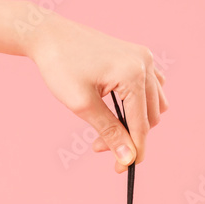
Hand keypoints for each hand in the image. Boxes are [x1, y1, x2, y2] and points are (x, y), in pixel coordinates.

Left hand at [24, 11, 167, 172]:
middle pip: (151, 117)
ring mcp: (144, 58)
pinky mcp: (139, 56)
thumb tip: (128, 158)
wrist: (48, 34)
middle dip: (130, 136)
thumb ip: (109, 132)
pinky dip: (141, 104)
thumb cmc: (60, 66)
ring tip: (106, 128)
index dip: (133, 151)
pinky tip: (119, 109)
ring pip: (155, 105)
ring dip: (137, 122)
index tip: (120, 169)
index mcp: (133, 74)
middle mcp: (145, 64)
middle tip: (98, 144)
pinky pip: (153, 88)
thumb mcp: (82, 104)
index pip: (141, 125)